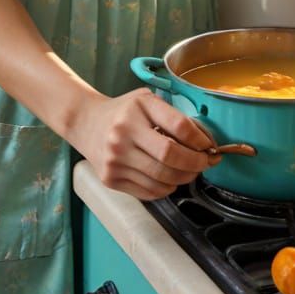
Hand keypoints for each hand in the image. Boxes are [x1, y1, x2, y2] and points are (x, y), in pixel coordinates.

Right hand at [72, 88, 219, 199]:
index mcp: (137, 109)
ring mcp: (115, 159)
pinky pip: (149, 192)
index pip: (179, 127)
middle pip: (171, 157)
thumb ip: (174, 116)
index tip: (209, 146)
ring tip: (189, 171)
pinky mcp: (111, 179)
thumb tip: (205, 142)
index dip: (201, 139)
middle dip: (196, 163)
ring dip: (184, 178)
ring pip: (162, 179)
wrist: (85, 123)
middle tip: (205, 163)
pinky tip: (169, 178)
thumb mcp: (146, 101)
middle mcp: (123, 134)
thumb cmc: (123, 112)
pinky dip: (167, 188)